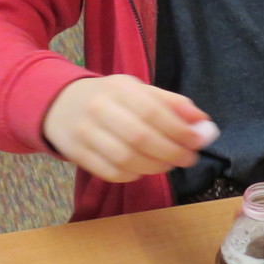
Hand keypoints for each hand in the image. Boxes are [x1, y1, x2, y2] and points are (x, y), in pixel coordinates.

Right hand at [42, 75, 209, 181]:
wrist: (59, 104)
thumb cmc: (110, 98)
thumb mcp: (139, 91)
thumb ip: (172, 105)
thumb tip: (204, 124)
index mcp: (119, 88)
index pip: (153, 111)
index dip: (179, 130)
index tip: (197, 142)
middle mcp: (99, 109)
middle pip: (140, 137)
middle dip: (171, 152)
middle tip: (188, 158)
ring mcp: (85, 133)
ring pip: (125, 159)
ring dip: (154, 166)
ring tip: (167, 164)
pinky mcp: (76, 154)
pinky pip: (110, 172)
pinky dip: (132, 175)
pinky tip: (142, 169)